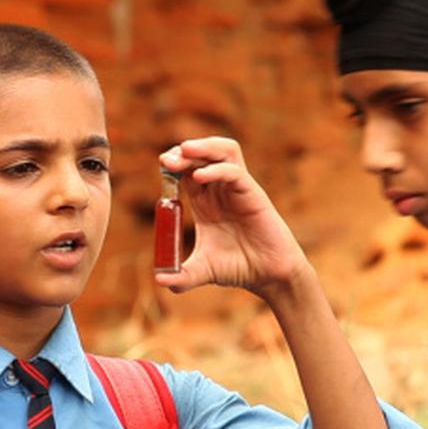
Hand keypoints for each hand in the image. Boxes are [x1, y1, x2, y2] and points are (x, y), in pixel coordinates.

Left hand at [157, 137, 308, 299]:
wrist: (267, 276)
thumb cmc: (237, 268)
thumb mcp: (202, 271)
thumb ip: (181, 277)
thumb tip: (160, 281)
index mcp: (205, 202)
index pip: (186, 170)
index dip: (174, 164)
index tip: (162, 165)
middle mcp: (221, 190)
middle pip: (203, 155)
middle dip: (184, 152)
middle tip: (167, 160)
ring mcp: (238, 189)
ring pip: (224, 152)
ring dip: (204, 147)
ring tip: (184, 151)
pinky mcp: (253, 194)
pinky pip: (235, 172)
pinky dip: (217, 169)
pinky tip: (200, 177)